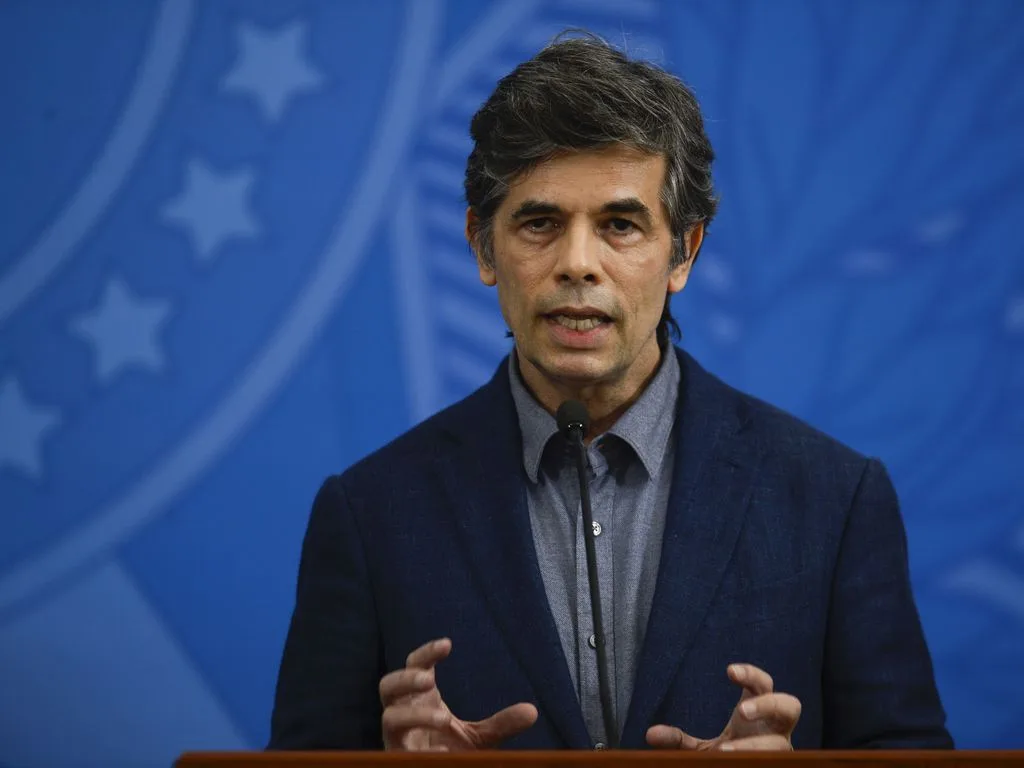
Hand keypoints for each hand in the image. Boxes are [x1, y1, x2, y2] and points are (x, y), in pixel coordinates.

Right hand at [379, 637, 537, 750]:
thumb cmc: (451, 753)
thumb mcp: (480, 738)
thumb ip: (501, 724)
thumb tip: (532, 711)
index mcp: (420, 698)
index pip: (415, 665)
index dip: (426, 653)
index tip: (448, 644)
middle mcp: (403, 713)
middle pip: (387, 685)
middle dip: (404, 679)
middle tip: (428, 680)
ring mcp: (397, 738)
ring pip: (389, 718)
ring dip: (413, 715)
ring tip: (443, 718)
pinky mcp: (398, 758)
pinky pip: (398, 752)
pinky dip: (423, 752)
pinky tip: (443, 754)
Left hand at [647, 664, 800, 750]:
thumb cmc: (726, 756)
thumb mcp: (700, 749)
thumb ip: (678, 740)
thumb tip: (650, 734)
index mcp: (758, 712)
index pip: (763, 683)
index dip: (752, 674)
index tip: (729, 671)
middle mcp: (776, 729)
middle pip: (791, 705)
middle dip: (768, 705)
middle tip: (741, 710)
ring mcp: (781, 750)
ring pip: (784, 744)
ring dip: (757, 746)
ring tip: (726, 751)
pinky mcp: (779, 765)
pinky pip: (773, 763)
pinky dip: (750, 760)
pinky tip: (729, 761)